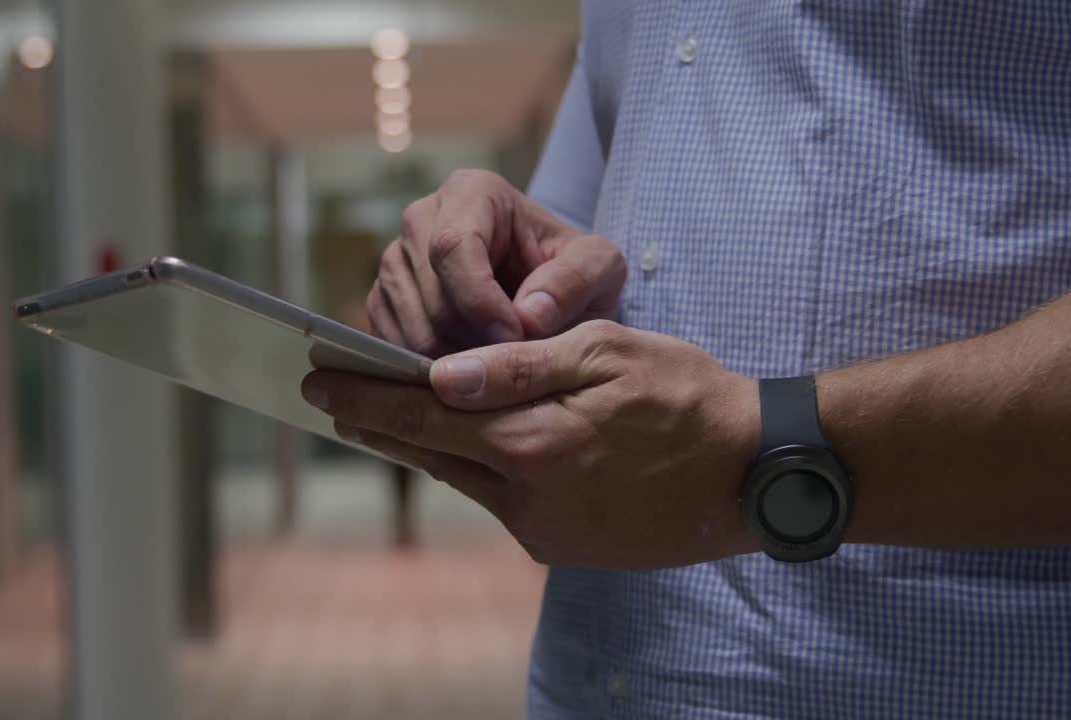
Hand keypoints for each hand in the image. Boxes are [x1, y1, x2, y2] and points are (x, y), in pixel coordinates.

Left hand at [301, 320, 760, 568]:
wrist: (752, 472)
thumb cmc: (685, 395)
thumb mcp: (604, 355)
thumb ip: (515, 367)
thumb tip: (438, 375)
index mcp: (531, 441)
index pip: (422, 417)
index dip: (364, 398)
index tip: (317, 382)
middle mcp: (526, 496)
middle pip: (430, 454)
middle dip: (379, 423)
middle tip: (334, 400)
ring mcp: (543, 528)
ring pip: (464, 478)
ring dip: (427, 447)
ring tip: (392, 417)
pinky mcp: (562, 546)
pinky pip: (502, 500)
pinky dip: (477, 469)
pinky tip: (472, 446)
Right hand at [369, 169, 625, 356]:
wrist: (548, 293)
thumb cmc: (571, 274)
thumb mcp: (599, 268)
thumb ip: (576, 280)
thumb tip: (528, 315)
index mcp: (470, 193)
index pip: (453, 246)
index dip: (481, 301)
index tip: (516, 338)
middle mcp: (420, 220)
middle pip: (430, 296)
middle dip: (474, 342)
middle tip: (515, 367)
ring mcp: (394, 263)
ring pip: (409, 329)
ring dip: (455, 364)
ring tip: (499, 372)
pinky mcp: (382, 303)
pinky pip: (393, 347)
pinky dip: (430, 374)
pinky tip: (470, 377)